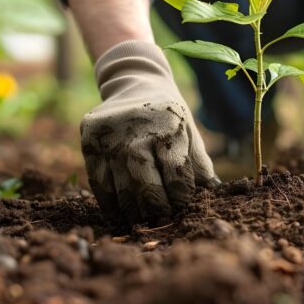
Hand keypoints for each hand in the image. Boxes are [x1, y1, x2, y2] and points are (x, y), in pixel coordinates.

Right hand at [80, 41, 217, 226]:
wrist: (135, 82)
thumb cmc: (169, 115)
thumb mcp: (190, 132)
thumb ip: (200, 166)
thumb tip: (214, 197)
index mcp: (169, 127)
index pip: (176, 177)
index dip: (181, 199)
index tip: (182, 207)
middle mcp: (136, 132)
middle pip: (147, 187)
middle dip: (157, 210)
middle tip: (162, 221)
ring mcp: (110, 138)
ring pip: (121, 191)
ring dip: (134, 212)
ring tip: (143, 221)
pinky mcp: (89, 142)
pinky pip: (99, 184)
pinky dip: (110, 203)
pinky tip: (120, 212)